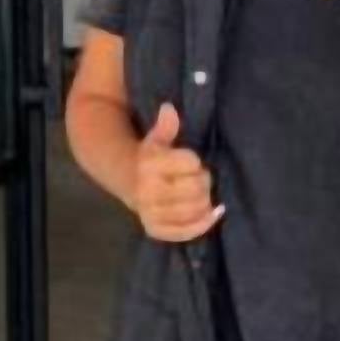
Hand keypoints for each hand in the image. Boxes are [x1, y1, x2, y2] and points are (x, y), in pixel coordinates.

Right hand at [133, 103, 223, 243]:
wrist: (125, 179)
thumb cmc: (149, 157)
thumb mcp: (156, 139)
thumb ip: (166, 126)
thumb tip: (169, 109)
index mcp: (149, 164)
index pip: (190, 163)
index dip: (195, 162)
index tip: (192, 162)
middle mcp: (148, 190)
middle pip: (196, 188)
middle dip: (204, 181)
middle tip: (202, 179)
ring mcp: (150, 212)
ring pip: (193, 209)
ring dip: (206, 202)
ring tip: (206, 195)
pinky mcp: (155, 229)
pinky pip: (185, 232)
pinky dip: (203, 223)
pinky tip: (214, 213)